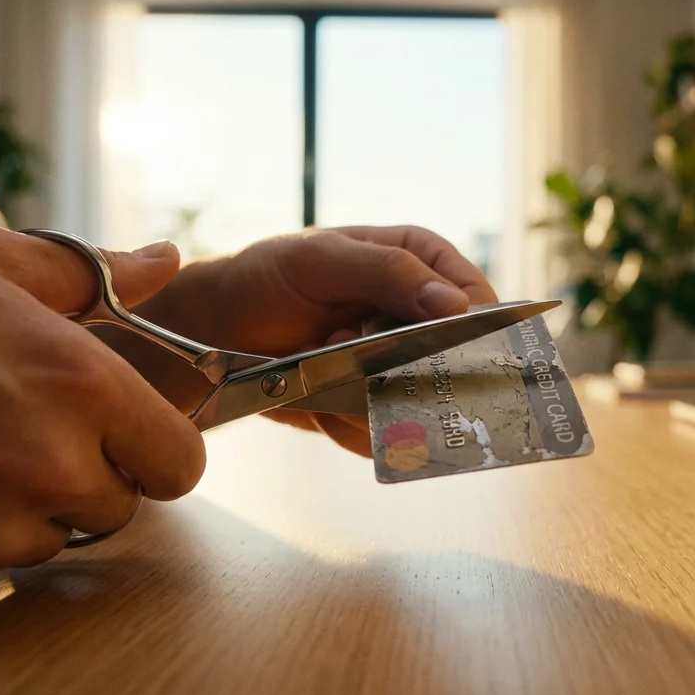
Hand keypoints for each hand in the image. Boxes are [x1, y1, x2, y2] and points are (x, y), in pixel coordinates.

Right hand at [0, 223, 204, 615]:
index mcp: (78, 387)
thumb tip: (161, 262)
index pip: (179, 462)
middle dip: (81, 473)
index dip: (154, 446)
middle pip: (117, 506)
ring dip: (14, 509)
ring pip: (45, 542)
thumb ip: (87, 274)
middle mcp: (46, 471)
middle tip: (12, 427)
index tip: (124, 433)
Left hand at [132, 226, 497, 454]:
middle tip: (363, 364)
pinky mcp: (371, 406)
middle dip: (413, 377)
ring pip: (421, 407)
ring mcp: (396, 366)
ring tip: (326, 369)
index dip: (474, 332)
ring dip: (371, 402)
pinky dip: (350, 427)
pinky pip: (384, 435)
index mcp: (422, 263)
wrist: (215, 328)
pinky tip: (320, 403)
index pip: (478, 302)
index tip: (443, 350)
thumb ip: (390, 273)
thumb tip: (455, 304)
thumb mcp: (324, 259)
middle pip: (459, 366)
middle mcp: (418, 317)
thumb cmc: (268, 277)